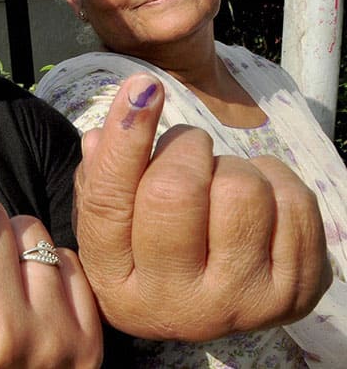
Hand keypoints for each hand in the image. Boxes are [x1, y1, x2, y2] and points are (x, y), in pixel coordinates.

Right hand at [75, 73, 331, 340]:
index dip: (126, 136)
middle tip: (184, 151)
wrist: (205, 312)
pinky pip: (293, 199)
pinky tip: (256, 200)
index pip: (110, 200)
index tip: (143, 84)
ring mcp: (242, 302)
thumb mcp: (108, 224)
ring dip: (228, 167)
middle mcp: (178, 304)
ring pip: (240, 189)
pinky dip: (271, 178)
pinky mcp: (296, 292)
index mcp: (117, 283)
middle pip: (176, 190)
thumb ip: (101, 173)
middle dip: (184, 148)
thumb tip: (114, 122)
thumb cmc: (146, 253)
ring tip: (217, 184)